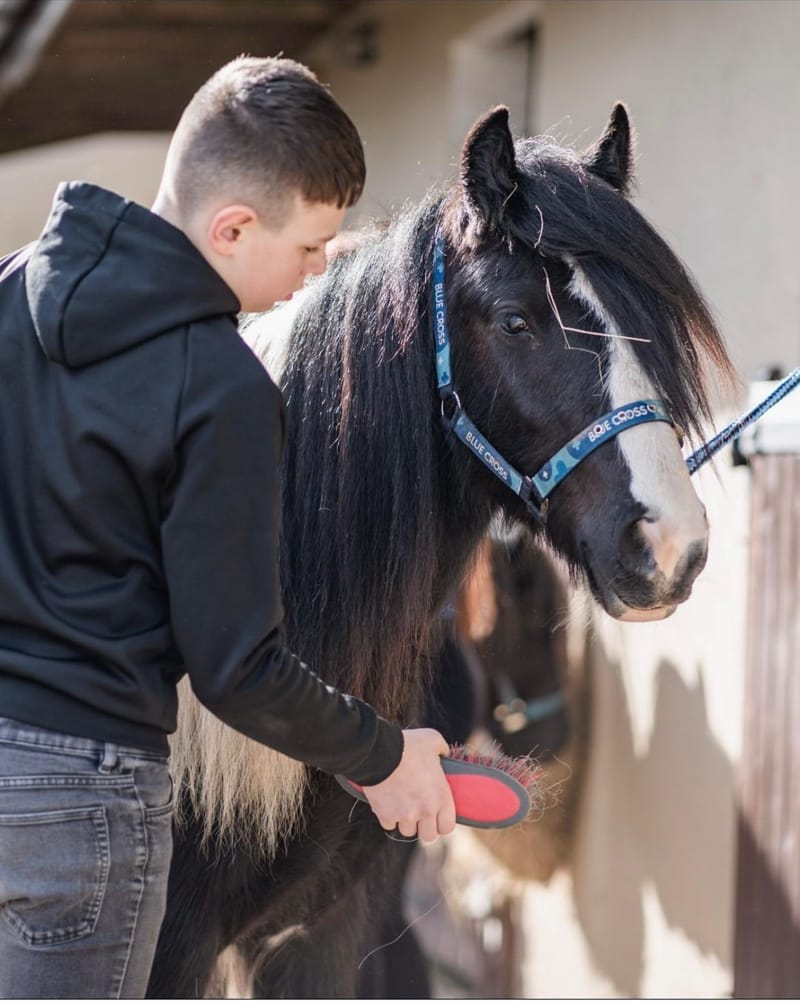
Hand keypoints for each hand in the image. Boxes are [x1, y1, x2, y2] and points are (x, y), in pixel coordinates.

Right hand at [361, 728, 455, 842]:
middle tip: (418, 814)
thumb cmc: (408, 745)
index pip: (447, 827)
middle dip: (423, 827)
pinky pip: (389, 825)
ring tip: (402, 805)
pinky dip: (388, 817)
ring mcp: (405, 815)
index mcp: (441, 796)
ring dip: (405, 822)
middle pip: (428, 837)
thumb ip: (442, 749)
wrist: (379, 751)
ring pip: (407, 832)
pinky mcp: (385, 815)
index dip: (441, 823)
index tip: (436, 815)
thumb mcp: (433, 739)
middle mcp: (426, 810)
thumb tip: (444, 754)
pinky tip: (388, 803)